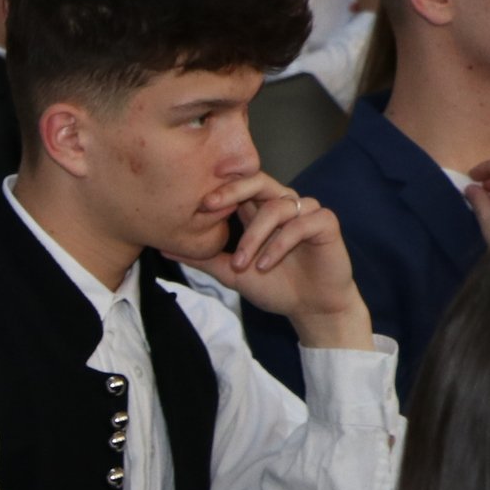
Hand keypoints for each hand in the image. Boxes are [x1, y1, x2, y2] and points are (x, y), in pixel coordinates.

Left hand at [175, 175, 372, 350]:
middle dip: (232, 191)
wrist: (311, 308)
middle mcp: (283, 205)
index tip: (194, 203)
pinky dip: (279, 244)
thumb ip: (202, 258)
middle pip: (259, 181)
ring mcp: (306, 212)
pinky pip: (301, 224)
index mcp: (260, 211)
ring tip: (242, 265)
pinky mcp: (325, 223)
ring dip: (254, 237)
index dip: (218, 190)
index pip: (239, 187)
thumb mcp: (231, 273)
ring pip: (276, 208)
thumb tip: (163, 247)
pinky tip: (265, 265)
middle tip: (207, 206)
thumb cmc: (274, 286)